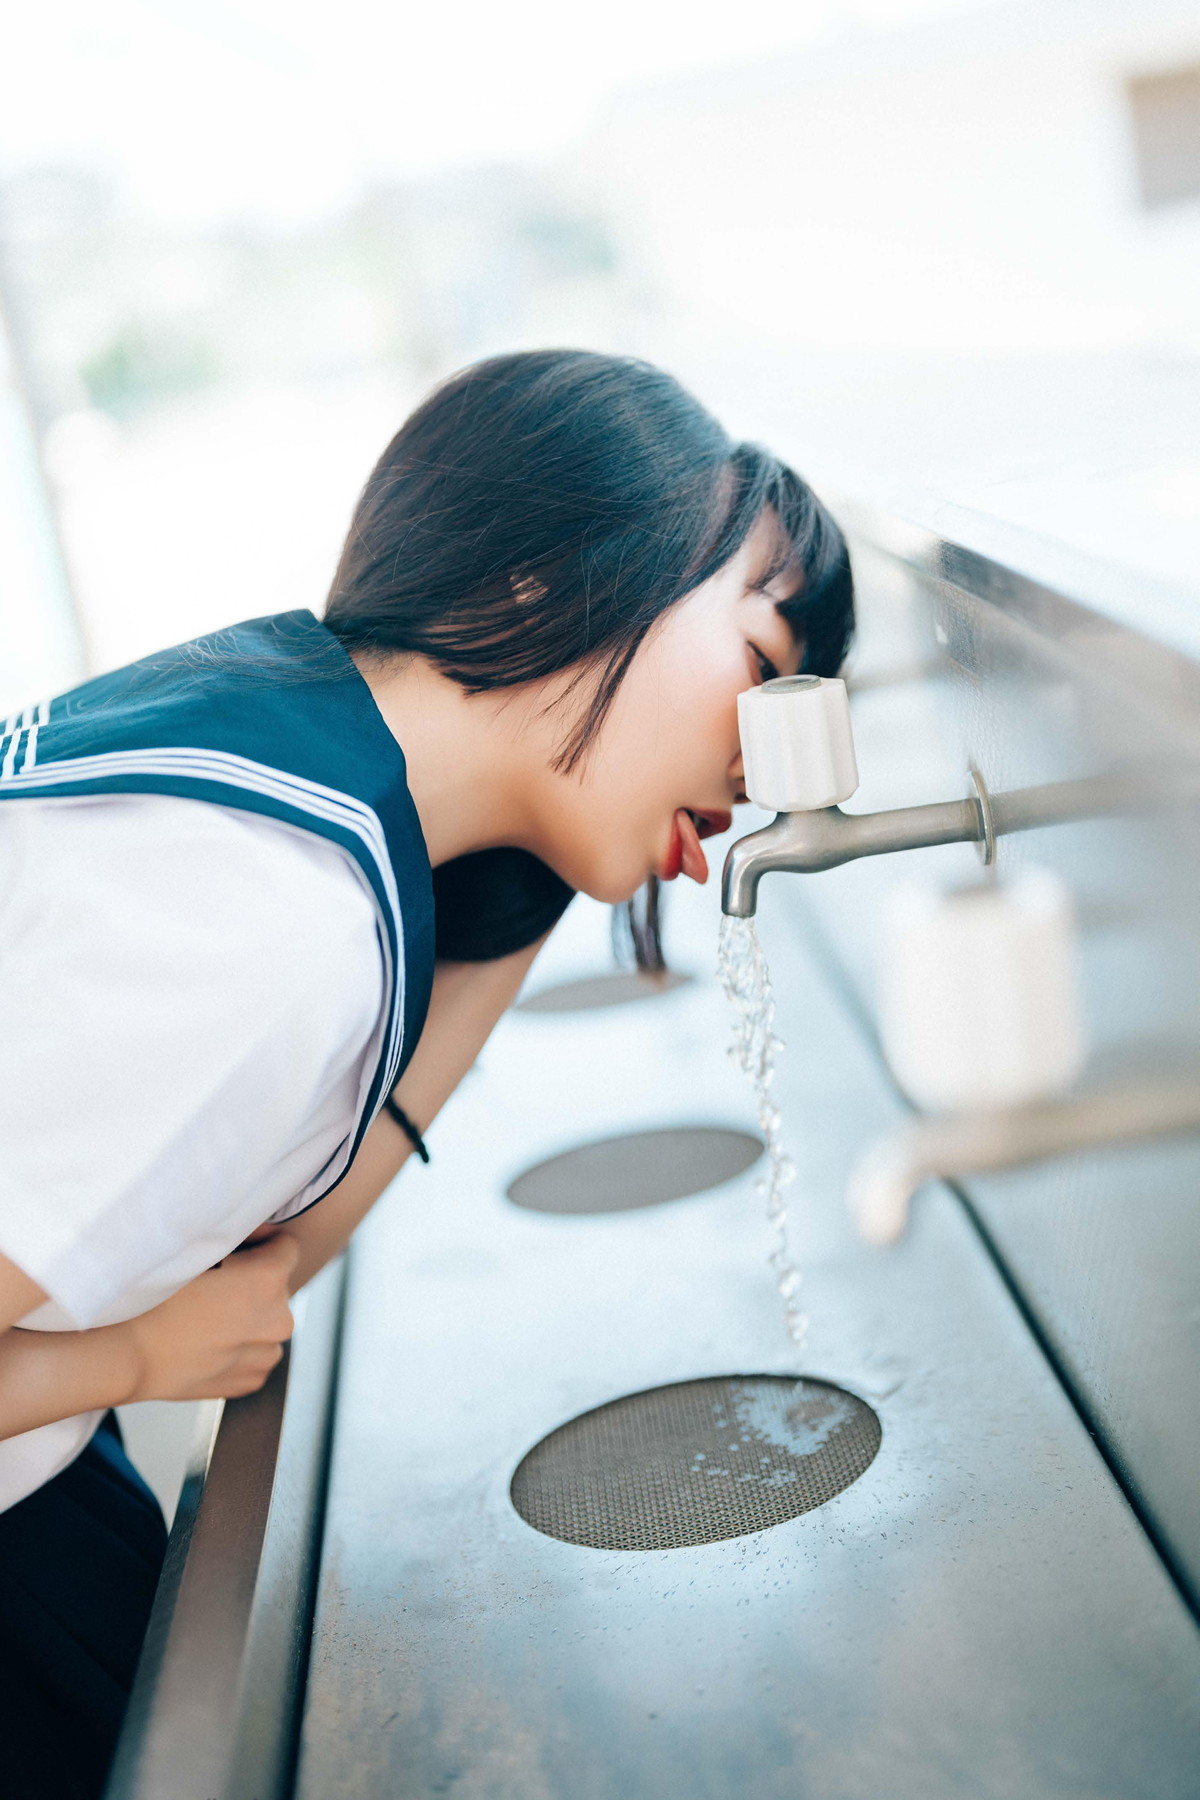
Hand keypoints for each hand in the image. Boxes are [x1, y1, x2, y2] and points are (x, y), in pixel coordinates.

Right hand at [125, 1235, 298, 1401]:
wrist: (127, 1355)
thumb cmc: (155, 1299)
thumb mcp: (198, 1253)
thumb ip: (235, 1242)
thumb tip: (249, 1239)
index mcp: (270, 1280)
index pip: (287, 1247)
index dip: (263, 1242)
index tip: (240, 1248)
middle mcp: (280, 1318)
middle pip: (277, 1287)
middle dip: (254, 1281)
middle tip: (216, 1285)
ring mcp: (268, 1354)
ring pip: (266, 1323)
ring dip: (249, 1317)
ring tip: (208, 1319)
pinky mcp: (254, 1379)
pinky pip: (255, 1353)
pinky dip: (239, 1347)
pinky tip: (207, 1345)